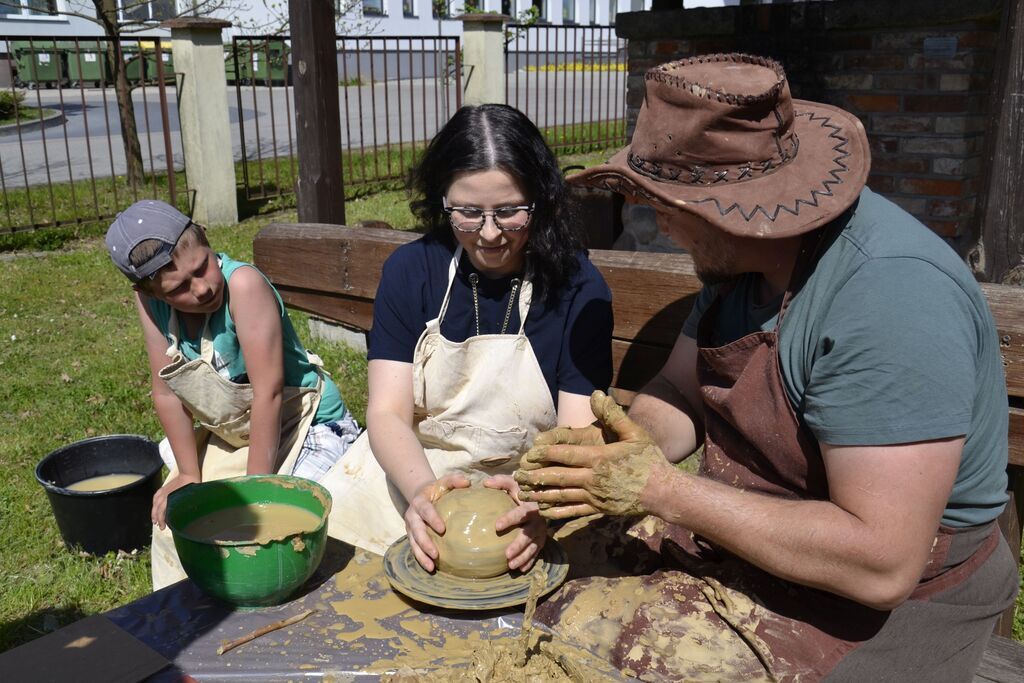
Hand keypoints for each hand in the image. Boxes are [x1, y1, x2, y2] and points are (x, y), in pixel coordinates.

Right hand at [151, 472, 200, 528]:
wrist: (188, 474)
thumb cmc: (192, 486)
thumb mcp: (190, 498)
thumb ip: (185, 506)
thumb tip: (186, 516)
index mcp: (171, 499)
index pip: (162, 512)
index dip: (162, 520)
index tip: (163, 527)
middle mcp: (165, 496)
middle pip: (158, 509)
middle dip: (158, 519)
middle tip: (160, 526)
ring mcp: (163, 492)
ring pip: (155, 504)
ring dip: (154, 512)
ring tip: (155, 520)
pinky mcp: (163, 488)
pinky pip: (156, 497)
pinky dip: (154, 503)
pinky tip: (155, 507)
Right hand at [404, 472, 469, 571]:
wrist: (420, 495)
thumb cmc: (437, 490)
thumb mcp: (444, 481)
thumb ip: (454, 480)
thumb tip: (467, 482)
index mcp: (420, 502)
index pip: (425, 511)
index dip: (432, 519)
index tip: (443, 529)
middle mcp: (412, 516)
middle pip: (417, 531)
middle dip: (425, 543)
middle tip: (436, 553)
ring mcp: (410, 528)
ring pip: (413, 543)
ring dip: (421, 555)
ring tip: (431, 566)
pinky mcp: (412, 537)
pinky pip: (414, 549)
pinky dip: (421, 559)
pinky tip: (430, 568)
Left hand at [484, 475, 546, 571]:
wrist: (543, 501)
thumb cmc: (523, 493)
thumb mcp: (514, 484)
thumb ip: (501, 482)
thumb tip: (485, 483)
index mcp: (530, 507)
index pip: (520, 513)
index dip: (509, 519)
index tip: (496, 526)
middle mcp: (538, 521)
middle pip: (528, 535)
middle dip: (518, 546)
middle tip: (506, 554)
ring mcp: (541, 533)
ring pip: (533, 547)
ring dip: (523, 557)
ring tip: (511, 566)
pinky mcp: (541, 541)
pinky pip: (536, 553)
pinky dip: (529, 561)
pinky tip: (520, 570)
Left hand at [515, 390, 671, 519]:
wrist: (663, 492)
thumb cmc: (649, 460)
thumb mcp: (634, 433)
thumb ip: (613, 415)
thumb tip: (597, 394)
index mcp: (600, 458)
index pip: (567, 455)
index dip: (546, 454)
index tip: (530, 453)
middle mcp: (594, 479)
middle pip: (559, 477)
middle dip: (536, 476)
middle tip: (518, 475)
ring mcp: (595, 496)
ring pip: (562, 496)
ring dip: (540, 494)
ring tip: (523, 492)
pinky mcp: (598, 509)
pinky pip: (573, 512)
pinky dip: (556, 512)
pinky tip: (542, 510)